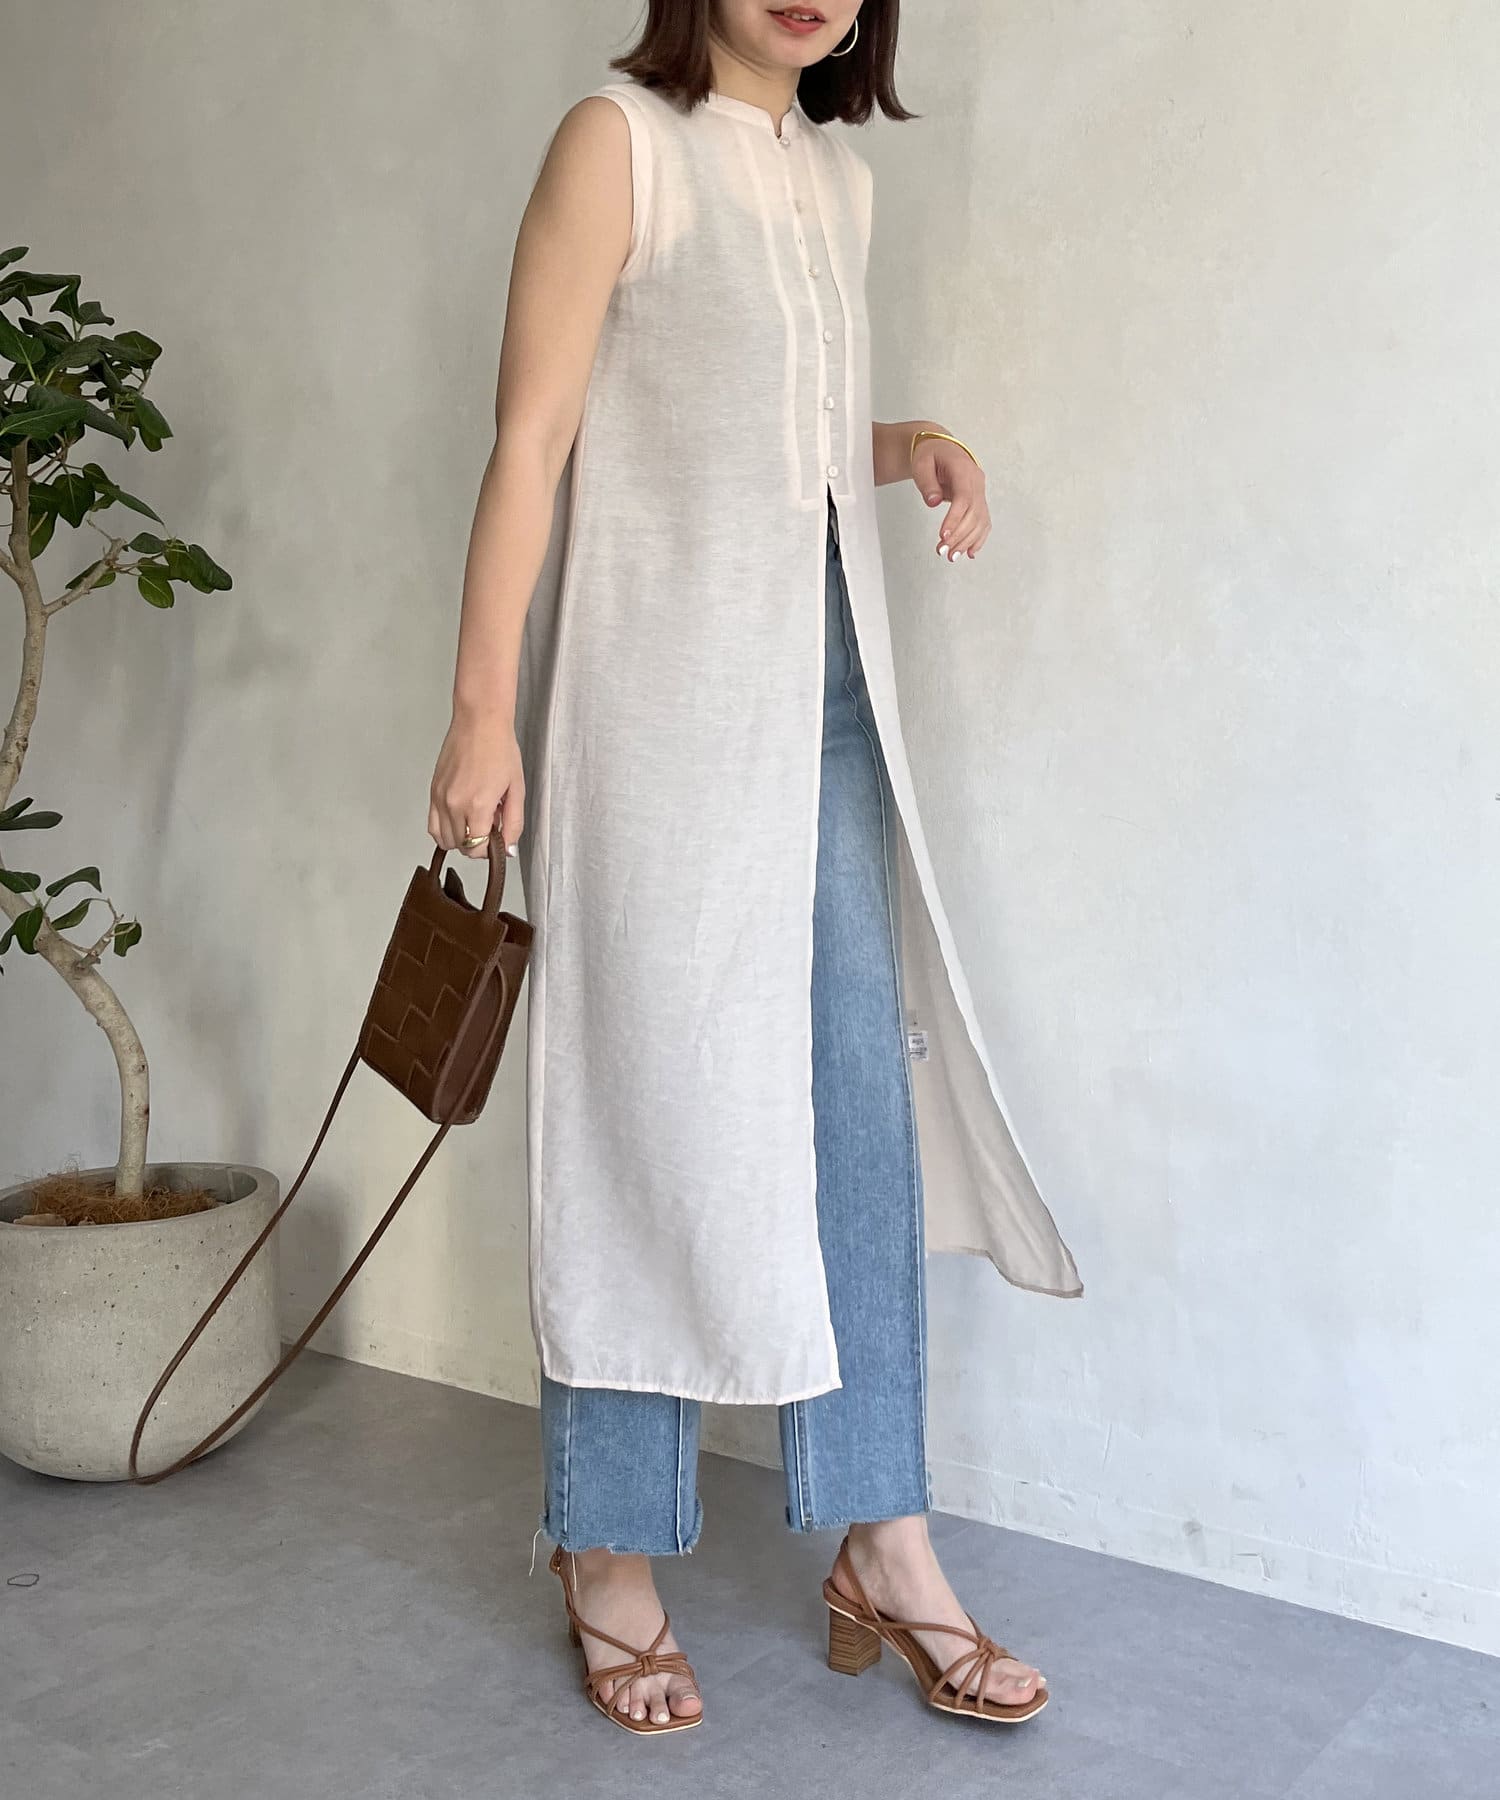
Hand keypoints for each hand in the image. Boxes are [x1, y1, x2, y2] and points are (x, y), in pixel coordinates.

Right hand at [428, 708, 524, 858]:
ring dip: (460, 838)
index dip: (489, 849)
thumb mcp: (516, 790)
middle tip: (490, 824)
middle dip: (477, 843)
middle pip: (460, 846)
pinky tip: (461, 817)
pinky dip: (445, 829)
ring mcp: (439, 798)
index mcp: (477, 805)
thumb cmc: (500, 749)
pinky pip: (432, 824)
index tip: (498, 838)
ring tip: (475, 819)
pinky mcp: (433, 791)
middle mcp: (454, 804)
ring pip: (443, 839)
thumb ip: (513, 823)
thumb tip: (508, 848)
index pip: (476, 848)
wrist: (480, 722)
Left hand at [911, 433, 989, 560]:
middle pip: (974, 513)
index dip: (955, 518)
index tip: (943, 535)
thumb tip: (933, 502)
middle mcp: (977, 482)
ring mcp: (980, 492)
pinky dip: (978, 539)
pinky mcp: (979, 502)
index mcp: (964, 469)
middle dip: (959, 535)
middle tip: (943, 551)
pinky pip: (984, 522)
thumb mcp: (922, 463)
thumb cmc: (931, 454)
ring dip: (967, 541)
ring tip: (951, 556)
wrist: (942, 449)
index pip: (964, 497)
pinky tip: (969, 553)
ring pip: (980, 520)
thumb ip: (927, 482)